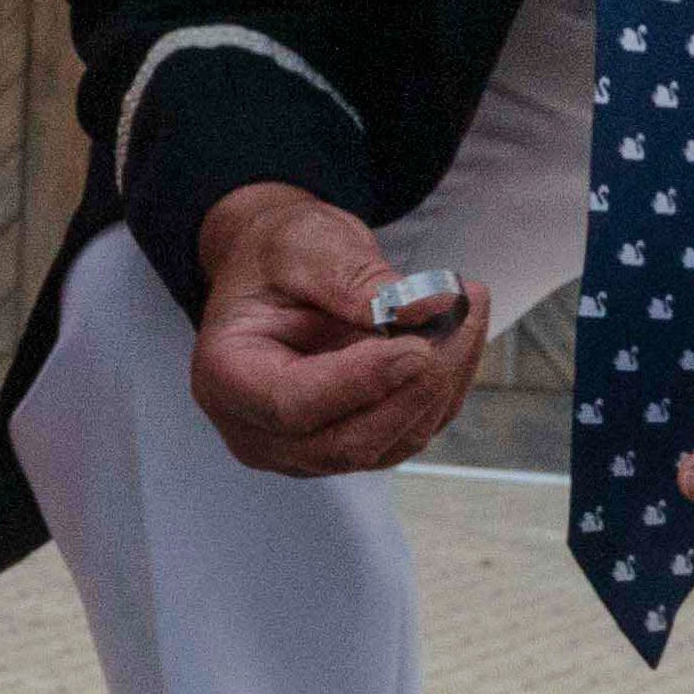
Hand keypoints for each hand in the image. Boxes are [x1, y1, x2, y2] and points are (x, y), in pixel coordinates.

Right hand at [195, 186, 486, 477]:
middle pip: (348, 440)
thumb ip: (353, 278)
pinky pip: (411, 430)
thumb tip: (423, 311)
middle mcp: (260, 430)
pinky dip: (446, 386)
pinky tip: (460, 331)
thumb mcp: (303, 244)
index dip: (361, 382)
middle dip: (415, 386)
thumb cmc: (276, 257)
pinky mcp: (352, 446)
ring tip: (466, 308)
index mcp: (227, 377)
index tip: (417, 346)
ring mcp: (306, 449)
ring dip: (443, 381)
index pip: (293, 404)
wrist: (278, 275)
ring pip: (391, 442)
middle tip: (460, 317)